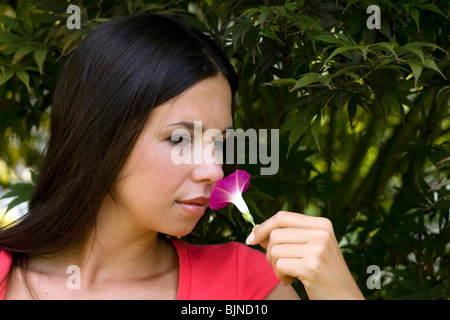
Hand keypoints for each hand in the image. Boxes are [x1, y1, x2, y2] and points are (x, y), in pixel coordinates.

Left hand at [246, 211, 363, 299]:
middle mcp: (321, 233)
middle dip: (269, 252)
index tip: (251, 238)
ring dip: (275, 266)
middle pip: (275, 234)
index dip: (263, 227)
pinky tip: (291, 280)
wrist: (345, 297)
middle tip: (280, 265)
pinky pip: (280, 265)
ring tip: (289, 274)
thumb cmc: (323, 273)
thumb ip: (287, 236)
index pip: (282, 217)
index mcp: (321, 224)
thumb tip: (256, 230)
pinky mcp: (312, 266)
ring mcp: (318, 249)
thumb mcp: (310, 248)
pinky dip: (280, 276)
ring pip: (275, 250)